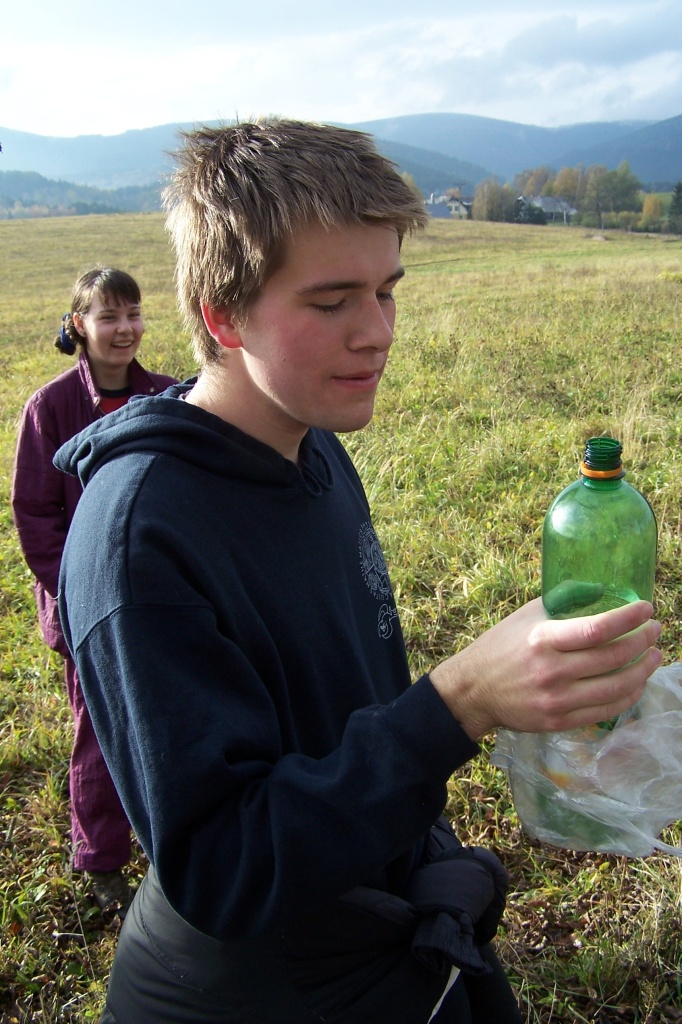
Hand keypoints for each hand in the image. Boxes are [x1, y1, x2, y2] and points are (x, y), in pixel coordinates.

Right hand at [430, 598, 661, 739]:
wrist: (474, 689)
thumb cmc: (501, 646)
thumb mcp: (525, 615)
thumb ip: (561, 602)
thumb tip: (601, 589)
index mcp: (543, 639)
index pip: (597, 629)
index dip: (628, 618)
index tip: (647, 608)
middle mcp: (551, 671)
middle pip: (612, 658)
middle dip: (642, 641)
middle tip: (655, 630)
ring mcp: (556, 700)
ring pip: (616, 687)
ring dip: (643, 670)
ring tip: (654, 656)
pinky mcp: (559, 721)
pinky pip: (605, 710)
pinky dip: (628, 696)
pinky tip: (636, 682)